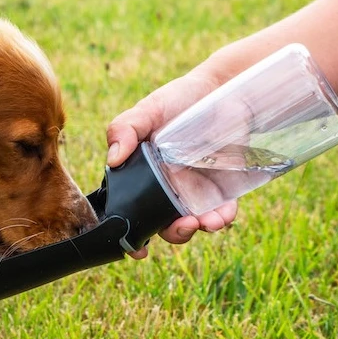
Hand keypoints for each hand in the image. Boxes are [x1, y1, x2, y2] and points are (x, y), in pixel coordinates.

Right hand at [106, 70, 237, 257]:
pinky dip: (223, 218)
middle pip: (163, 225)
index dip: (131, 234)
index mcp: (141, 175)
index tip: (138, 249)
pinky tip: (224, 214)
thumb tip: (113, 159)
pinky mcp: (221, 189)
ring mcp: (194, 191)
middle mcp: (165, 189)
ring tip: (207, 221)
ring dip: (199, 229)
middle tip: (183, 225)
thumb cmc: (179, 98)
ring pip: (193, 223)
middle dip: (173, 234)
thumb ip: (124, 128)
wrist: (223, 89)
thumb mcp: (148, 110)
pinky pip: (221, 212)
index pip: (131, 210)